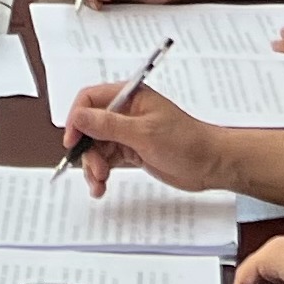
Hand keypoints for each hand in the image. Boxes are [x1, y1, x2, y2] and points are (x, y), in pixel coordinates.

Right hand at [62, 78, 221, 197]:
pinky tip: (101, 186)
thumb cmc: (187, 142)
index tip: (73, 141)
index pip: (89, 100)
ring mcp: (127, 132)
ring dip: (93, 166)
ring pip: (96, 147)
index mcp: (129, 97)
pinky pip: (106, 160)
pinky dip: (101, 174)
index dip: (77, 119)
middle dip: (87, 150)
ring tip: (99, 183)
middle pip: (89, 127)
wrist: (211, 164)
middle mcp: (125, 113)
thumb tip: (79, 117)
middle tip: (95, 170)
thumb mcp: (144, 133)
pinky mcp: (131, 151)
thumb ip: (108, 125)